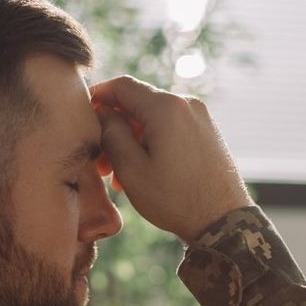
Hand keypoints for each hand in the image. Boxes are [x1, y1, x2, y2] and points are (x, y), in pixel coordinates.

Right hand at [90, 76, 251, 242]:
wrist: (223, 220)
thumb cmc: (176, 199)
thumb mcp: (132, 168)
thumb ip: (111, 132)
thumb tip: (103, 112)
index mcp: (166, 107)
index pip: (121, 85)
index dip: (97, 97)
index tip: (82, 117)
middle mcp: (186, 103)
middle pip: (138, 103)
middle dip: (115, 129)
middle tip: (100, 163)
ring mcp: (200, 116)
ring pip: (153, 118)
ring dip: (132, 140)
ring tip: (119, 176)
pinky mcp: (207, 131)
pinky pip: (171, 128)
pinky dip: (152, 143)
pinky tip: (143, 172)